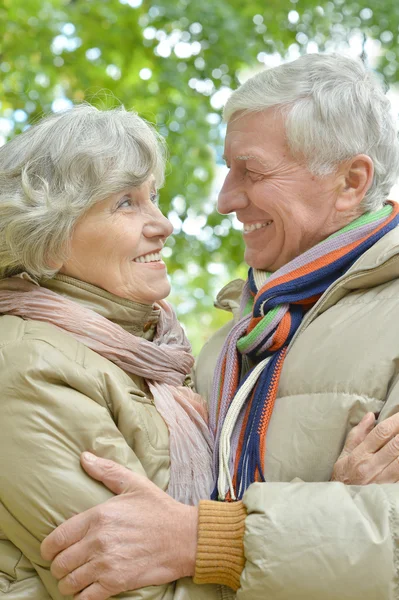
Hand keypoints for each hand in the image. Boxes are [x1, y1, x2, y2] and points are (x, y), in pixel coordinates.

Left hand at [40, 453, 197, 599]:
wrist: (185, 537)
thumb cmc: (159, 509)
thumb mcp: (134, 484)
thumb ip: (106, 470)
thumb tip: (84, 457)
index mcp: (98, 516)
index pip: (56, 538)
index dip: (48, 548)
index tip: (52, 550)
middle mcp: (98, 541)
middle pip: (60, 563)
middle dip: (58, 567)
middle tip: (66, 566)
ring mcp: (106, 564)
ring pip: (69, 583)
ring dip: (68, 584)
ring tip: (74, 579)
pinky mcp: (117, 583)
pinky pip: (85, 599)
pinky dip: (81, 597)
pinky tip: (86, 591)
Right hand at [332, 412, 398, 483]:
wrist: (343, 499)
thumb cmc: (344, 474)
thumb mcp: (345, 451)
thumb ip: (359, 433)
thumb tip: (370, 416)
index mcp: (360, 455)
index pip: (381, 433)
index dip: (394, 421)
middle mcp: (371, 467)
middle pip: (395, 445)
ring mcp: (382, 479)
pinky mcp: (389, 487)